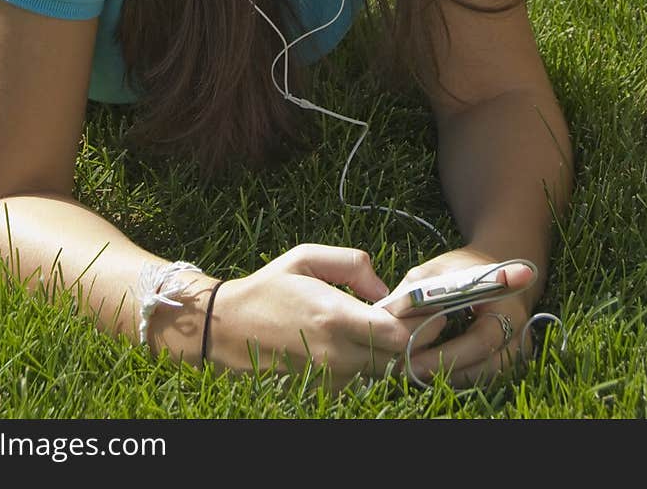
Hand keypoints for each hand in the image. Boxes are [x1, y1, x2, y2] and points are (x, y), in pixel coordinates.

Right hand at [196, 243, 450, 387]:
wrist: (228, 329)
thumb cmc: (269, 287)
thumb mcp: (306, 256)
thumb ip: (352, 263)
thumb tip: (383, 287)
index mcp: (333, 316)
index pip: (396, 333)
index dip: (415, 321)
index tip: (417, 306)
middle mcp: (335, 353)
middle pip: (397, 357)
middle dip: (409, 338)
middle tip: (411, 316)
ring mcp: (329, 377)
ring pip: (382, 370)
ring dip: (389, 351)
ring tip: (383, 326)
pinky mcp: (324, 389)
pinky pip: (361, 378)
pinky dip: (368, 364)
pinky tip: (358, 342)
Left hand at [386, 248, 537, 388]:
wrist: (499, 267)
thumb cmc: (467, 267)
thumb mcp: (441, 268)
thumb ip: (416, 288)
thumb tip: (388, 311)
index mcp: (506, 303)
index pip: (480, 340)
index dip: (448, 355)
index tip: (413, 358)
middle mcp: (518, 331)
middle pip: (485, 366)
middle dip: (444, 371)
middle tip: (407, 369)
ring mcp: (517, 349)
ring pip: (484, 376)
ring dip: (449, 377)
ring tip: (414, 370)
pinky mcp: (509, 359)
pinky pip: (483, 375)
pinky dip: (457, 375)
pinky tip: (431, 368)